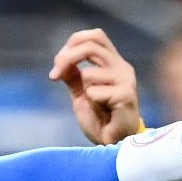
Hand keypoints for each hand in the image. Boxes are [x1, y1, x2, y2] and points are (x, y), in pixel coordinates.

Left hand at [49, 28, 143, 144]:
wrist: (115, 144)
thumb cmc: (101, 119)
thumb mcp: (81, 93)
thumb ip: (73, 76)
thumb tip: (60, 61)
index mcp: (113, 62)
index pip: (95, 36)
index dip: (73, 43)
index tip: (58, 64)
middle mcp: (122, 67)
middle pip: (91, 45)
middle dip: (66, 58)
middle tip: (55, 76)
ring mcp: (126, 80)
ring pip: (89, 73)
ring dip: (84, 91)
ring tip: (96, 106)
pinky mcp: (126, 95)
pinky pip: (94, 92)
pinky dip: (92, 103)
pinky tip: (104, 114)